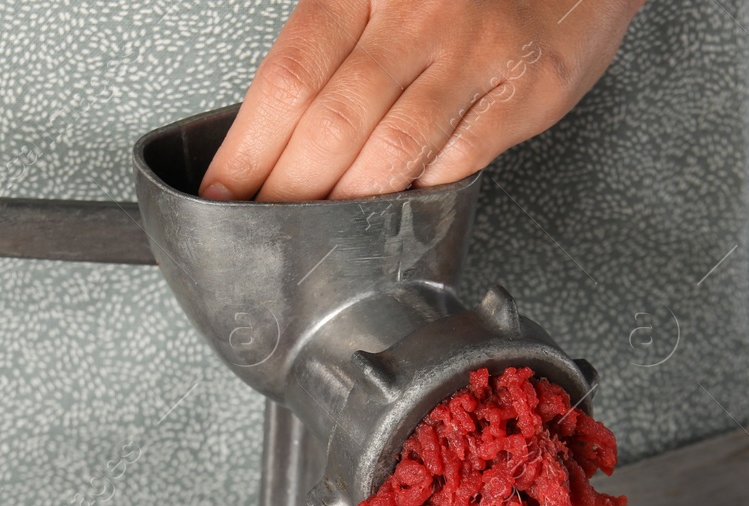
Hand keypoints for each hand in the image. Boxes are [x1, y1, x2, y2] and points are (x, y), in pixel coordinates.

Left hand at [198, 0, 643, 202]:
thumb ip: (344, 43)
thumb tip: (283, 128)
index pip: (289, 75)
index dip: (249, 145)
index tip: (223, 191)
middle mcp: (415, 14)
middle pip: (331, 121)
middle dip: (288, 190)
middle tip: (264, 232)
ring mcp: (473, 53)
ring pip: (392, 148)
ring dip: (347, 204)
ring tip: (319, 239)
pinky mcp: (525, 91)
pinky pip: (461, 159)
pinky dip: (424, 195)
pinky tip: (398, 218)